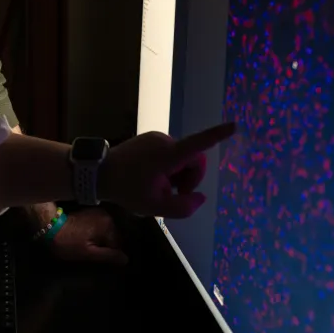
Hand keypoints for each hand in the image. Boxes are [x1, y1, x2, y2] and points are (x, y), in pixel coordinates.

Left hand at [48, 207, 126, 264]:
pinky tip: (88, 239)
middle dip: (107, 246)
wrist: (50, 226)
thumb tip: (126, 259)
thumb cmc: (69, 242)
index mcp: (108, 225)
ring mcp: (99, 212)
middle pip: (114, 236)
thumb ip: (109, 256)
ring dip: (102, 240)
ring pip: (107, 232)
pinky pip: (100, 226)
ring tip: (90, 247)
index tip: (100, 259)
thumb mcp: (89, 253)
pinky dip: (97, 234)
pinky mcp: (91, 213)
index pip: (118, 244)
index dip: (111, 254)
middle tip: (94, 254)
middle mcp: (107, 216)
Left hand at [101, 123, 236, 217]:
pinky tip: (152, 177)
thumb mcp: (155, 206)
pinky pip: (171, 153)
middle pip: (193, 160)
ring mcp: (157, 138)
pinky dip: (169, 167)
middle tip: (173, 193)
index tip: (234, 126)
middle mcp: (165, 141)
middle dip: (189, 178)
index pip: (198, 144)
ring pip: (182, 158)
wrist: (99, 173)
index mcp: (168, 155)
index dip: (217, 135)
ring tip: (158, 186)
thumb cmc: (127, 190)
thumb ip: (182, 206)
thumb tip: (200, 198)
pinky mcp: (151, 138)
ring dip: (177, 174)